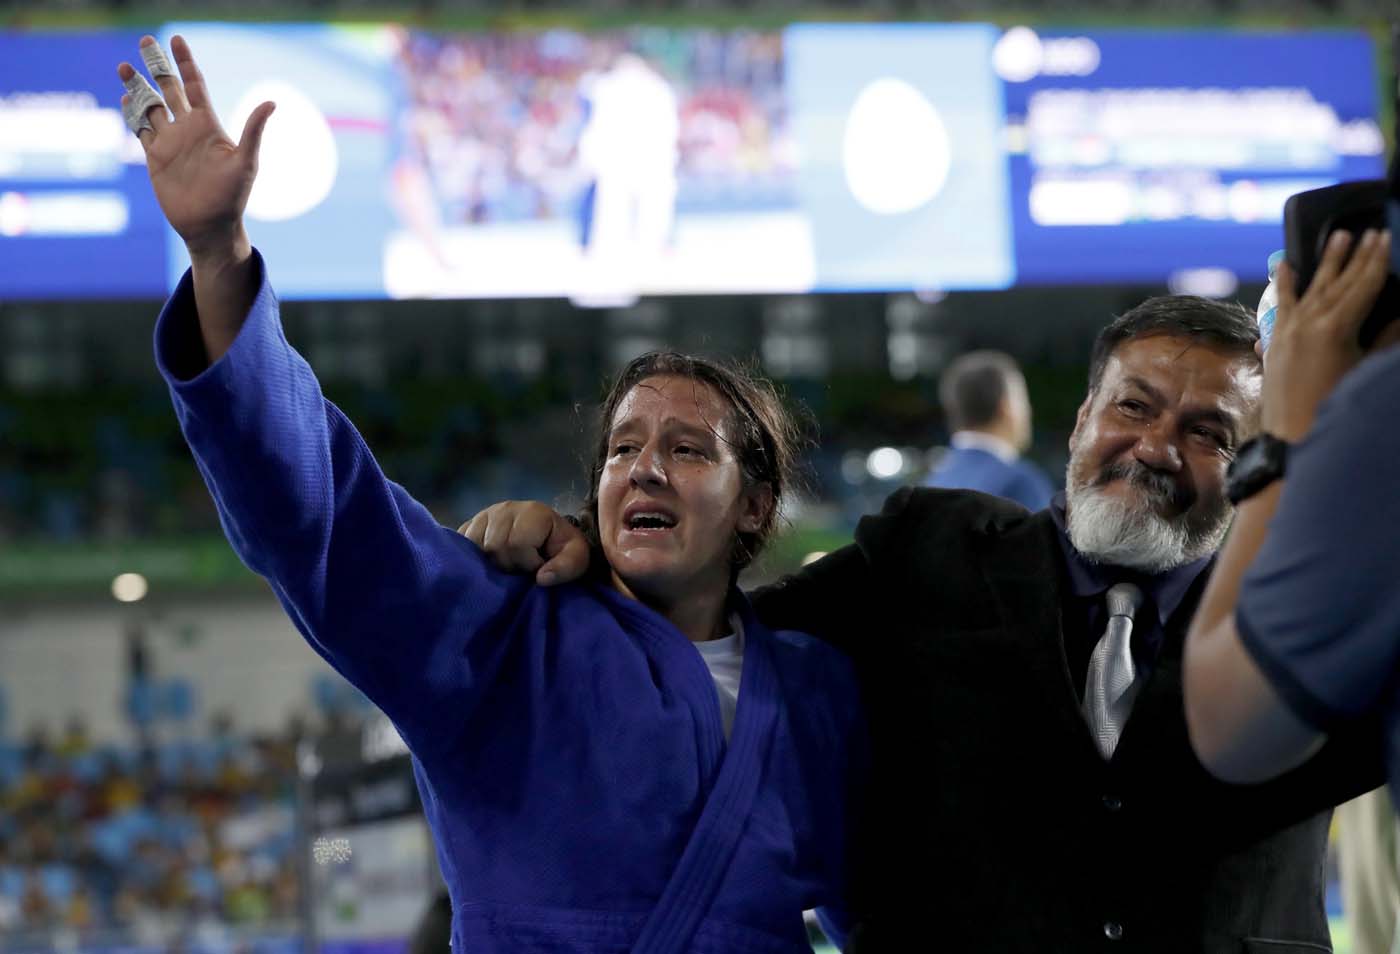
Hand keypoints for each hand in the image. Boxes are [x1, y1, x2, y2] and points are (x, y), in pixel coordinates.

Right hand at [118, 35, 274, 262]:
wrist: (210, 225)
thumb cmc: (233, 196)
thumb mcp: (246, 162)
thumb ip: (253, 130)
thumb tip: (272, 102)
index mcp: (208, 124)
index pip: (194, 85)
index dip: (186, 62)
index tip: (177, 39)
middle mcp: (188, 128)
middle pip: (169, 88)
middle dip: (158, 65)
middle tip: (146, 40)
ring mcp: (170, 141)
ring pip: (150, 106)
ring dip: (137, 86)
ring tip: (123, 66)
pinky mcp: (155, 157)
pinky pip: (141, 129)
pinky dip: (132, 113)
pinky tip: (126, 98)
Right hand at [458, 502, 590, 585]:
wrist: (548, 539)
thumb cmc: (562, 550)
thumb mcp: (577, 559)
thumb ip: (566, 567)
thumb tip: (541, 578)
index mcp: (533, 512)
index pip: (516, 544)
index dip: (528, 563)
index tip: (538, 566)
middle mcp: (505, 508)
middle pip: (494, 546)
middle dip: (509, 565)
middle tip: (521, 568)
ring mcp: (484, 515)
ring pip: (475, 547)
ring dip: (490, 563)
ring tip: (507, 564)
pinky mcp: (469, 525)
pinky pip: (461, 544)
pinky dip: (473, 558)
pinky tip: (489, 562)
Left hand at [1263, 228, 1390, 441]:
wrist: (1293, 437)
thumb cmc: (1335, 406)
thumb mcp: (1365, 370)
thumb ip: (1384, 341)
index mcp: (1335, 327)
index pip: (1363, 285)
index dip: (1377, 260)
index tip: (1385, 237)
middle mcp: (1308, 322)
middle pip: (1339, 281)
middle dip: (1356, 256)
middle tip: (1369, 232)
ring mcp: (1288, 329)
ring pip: (1312, 288)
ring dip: (1326, 262)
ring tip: (1338, 237)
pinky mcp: (1276, 341)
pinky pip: (1281, 305)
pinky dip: (1283, 284)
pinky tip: (1283, 264)